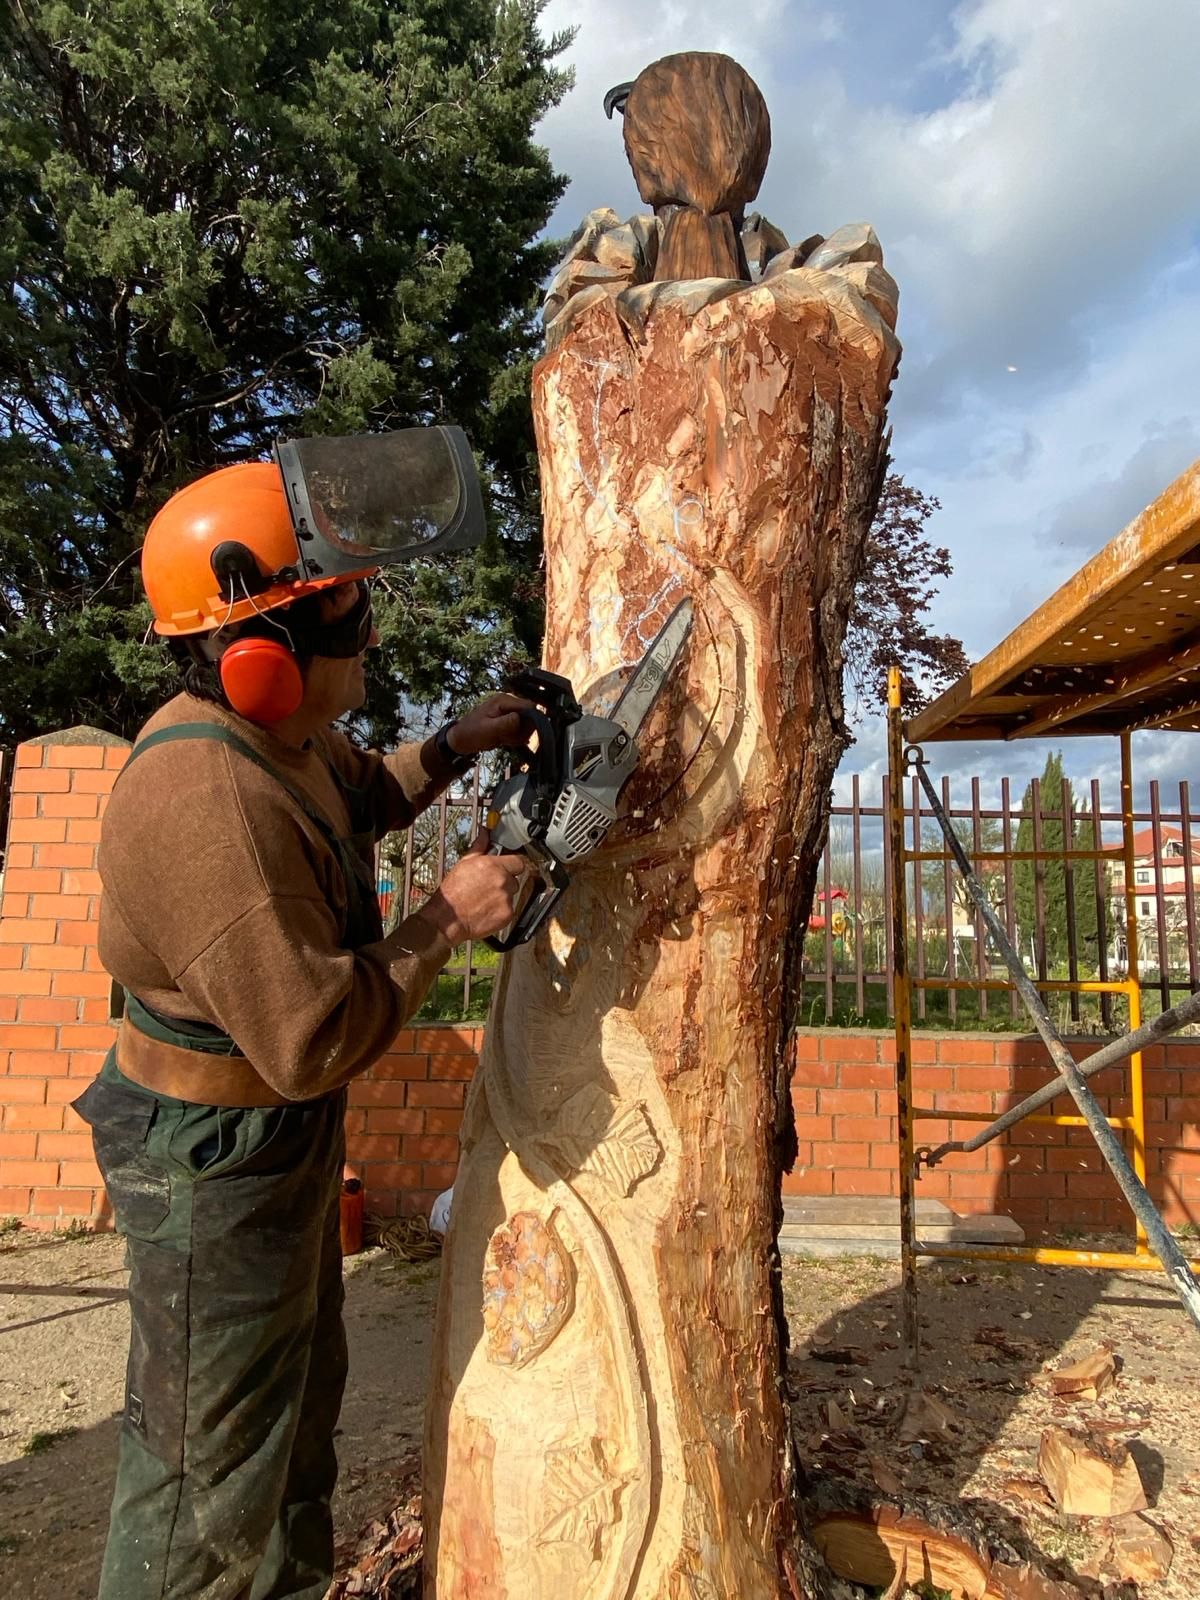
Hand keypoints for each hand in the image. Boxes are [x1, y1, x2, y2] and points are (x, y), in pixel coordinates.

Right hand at [414, 831, 528, 942]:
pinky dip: (501, 910)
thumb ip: (479, 847)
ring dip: (503, 896)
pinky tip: (486, 909)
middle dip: (504, 881)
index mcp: (493, 865)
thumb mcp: (464, 864)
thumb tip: (484, 833)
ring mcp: (506, 899)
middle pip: (514, 879)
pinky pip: (510, 909)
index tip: (507, 868)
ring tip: (485, 899)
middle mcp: (502, 881)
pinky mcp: (507, 914)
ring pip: (512, 894)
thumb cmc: (452, 893)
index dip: (511, 865)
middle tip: (489, 886)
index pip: (518, 861)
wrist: (447, 919)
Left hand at [445, 693, 533, 756]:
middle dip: (522, 730)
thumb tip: (523, 718)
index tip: (517, 732)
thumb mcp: (489, 729)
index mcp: (503, 700)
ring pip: (526, 725)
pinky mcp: (507, 721)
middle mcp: (508, 703)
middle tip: (507, 738)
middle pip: (530, 716)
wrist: (459, 740)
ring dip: (518, 735)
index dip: (529, 721)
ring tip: (503, 739)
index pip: (530, 706)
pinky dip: (514, 738)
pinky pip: (520, 730)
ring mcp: (508, 712)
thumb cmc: (471, 733)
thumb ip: (507, 723)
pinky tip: (503, 740)